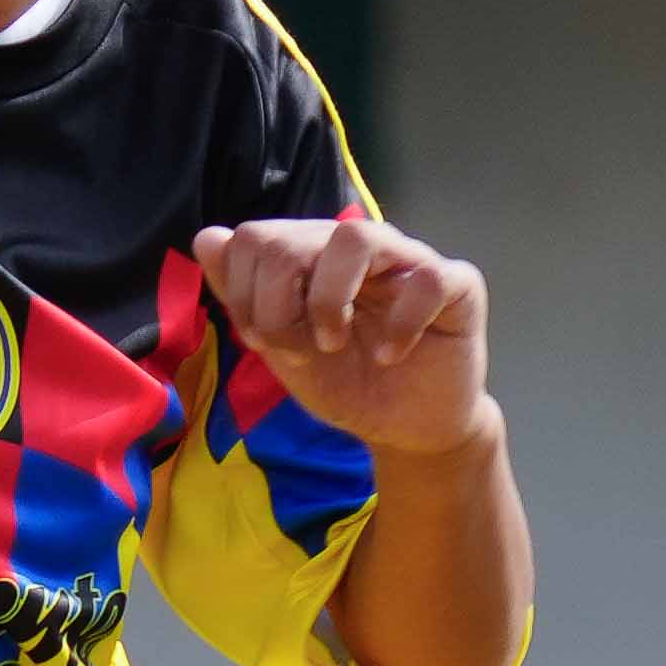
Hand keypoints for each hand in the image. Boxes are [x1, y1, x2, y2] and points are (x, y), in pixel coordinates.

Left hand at [192, 210, 496, 458]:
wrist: (406, 429)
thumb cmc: (347, 382)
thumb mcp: (282, 348)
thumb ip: (244, 296)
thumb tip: (209, 237)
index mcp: (314, 255)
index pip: (255, 237)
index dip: (245, 294)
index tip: (263, 340)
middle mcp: (359, 247)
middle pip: (292, 238)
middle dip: (278, 306)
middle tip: (300, 350)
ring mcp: (409, 259)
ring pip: (356, 237)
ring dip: (329, 300)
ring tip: (334, 343)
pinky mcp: (456, 285)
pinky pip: (426, 279)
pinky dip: (399, 324)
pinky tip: (390, 355)